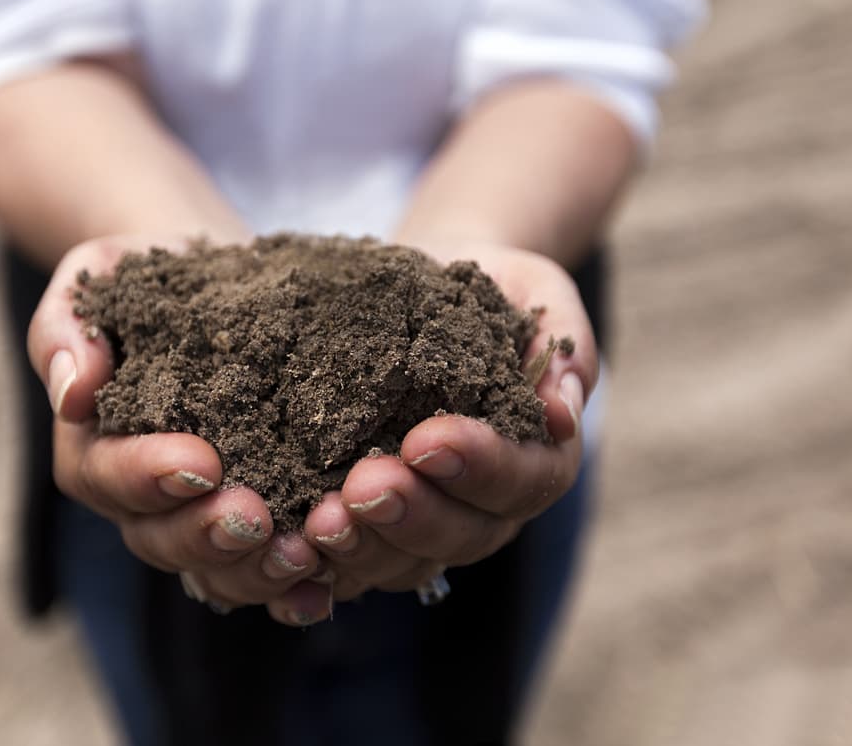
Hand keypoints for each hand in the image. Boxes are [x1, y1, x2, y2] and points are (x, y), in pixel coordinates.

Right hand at [27, 234, 328, 616]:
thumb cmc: (145, 278)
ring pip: (215, 570)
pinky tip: (326, 584)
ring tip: (304, 551)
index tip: (201, 462)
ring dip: (255, 570)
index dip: (149, 476)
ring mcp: (198, 518)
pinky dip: (293, 587)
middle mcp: (142, 499)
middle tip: (257, 516)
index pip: (107, 475)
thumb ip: (69, 331)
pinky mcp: (258, 519)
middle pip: (160, 539)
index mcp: (94, 447)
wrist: (211, 279)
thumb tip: (74, 393)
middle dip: (207, 534)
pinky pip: (264, 571)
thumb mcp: (96, 278)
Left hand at [279, 240, 597, 612]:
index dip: (478, 466)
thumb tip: (560, 413)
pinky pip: (350, 567)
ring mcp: (428, 527)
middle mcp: (488, 508)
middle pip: (462, 535)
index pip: (521, 478)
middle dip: (412, 514)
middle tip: (363, 486)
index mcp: (538, 457)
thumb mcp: (537, 295)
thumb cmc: (492, 289)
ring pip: (403, 563)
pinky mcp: (371, 530)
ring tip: (320, 521)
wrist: (428, 284)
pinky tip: (290, 546)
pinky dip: (321, 568)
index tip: (428, 439)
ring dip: (362, 546)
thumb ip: (562, 347)